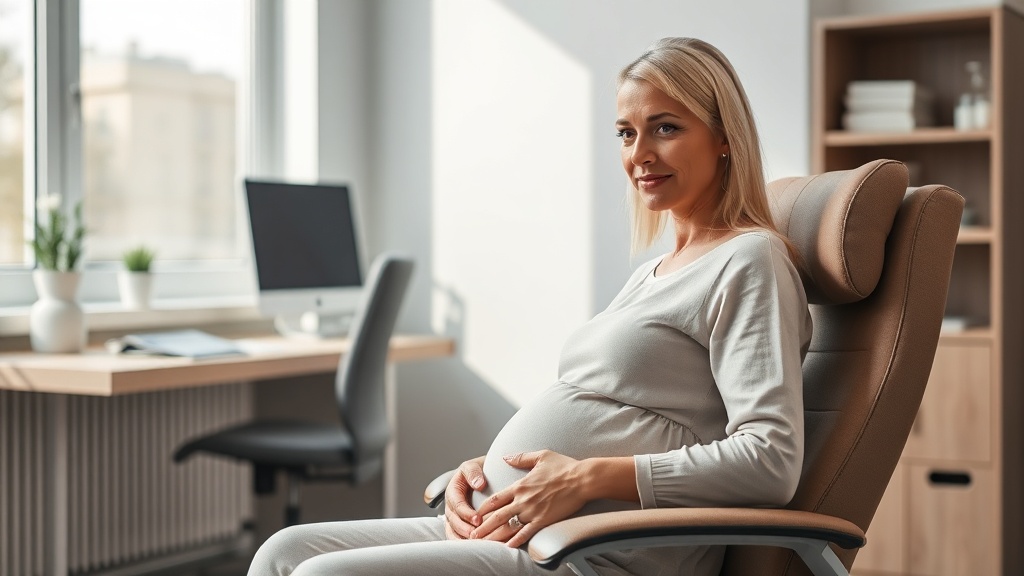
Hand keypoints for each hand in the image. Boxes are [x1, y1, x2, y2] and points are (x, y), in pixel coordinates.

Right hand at [443, 456, 486, 539]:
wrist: (481, 476)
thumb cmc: (478, 472)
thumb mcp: (473, 466)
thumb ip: (473, 472)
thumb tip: (479, 484)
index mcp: (452, 490)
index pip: (457, 505)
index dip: (467, 513)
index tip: (478, 520)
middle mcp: (450, 505)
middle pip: (454, 521)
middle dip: (465, 529)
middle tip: (477, 535)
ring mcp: (452, 517)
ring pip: (453, 532)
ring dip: (463, 540)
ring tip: (476, 546)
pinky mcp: (457, 525)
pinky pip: (456, 537)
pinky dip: (463, 544)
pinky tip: (474, 550)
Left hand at [470, 450, 588, 547]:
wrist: (582, 479)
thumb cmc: (564, 466)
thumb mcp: (540, 456)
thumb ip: (520, 458)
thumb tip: (504, 457)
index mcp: (519, 486)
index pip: (495, 499)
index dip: (483, 509)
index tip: (474, 515)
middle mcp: (522, 500)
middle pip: (497, 516)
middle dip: (483, 527)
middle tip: (472, 536)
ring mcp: (532, 511)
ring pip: (508, 527)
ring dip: (495, 536)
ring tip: (484, 544)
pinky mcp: (544, 520)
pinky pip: (527, 533)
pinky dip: (516, 541)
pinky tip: (508, 547)